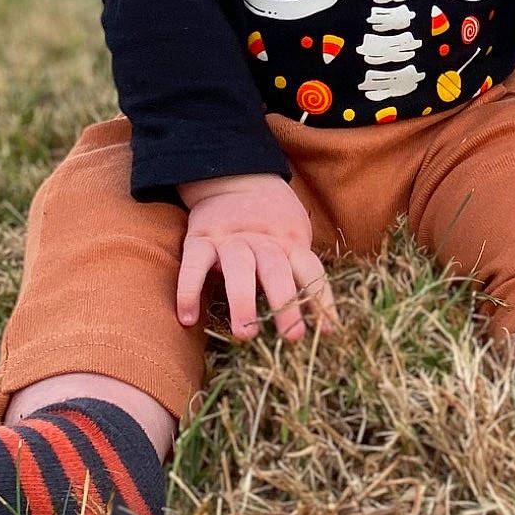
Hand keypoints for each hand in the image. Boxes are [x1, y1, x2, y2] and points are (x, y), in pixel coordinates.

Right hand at [175, 173, 338, 340]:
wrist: (236, 177)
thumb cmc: (272, 220)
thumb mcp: (294, 235)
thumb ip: (301, 269)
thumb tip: (323, 319)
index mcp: (290, 242)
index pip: (311, 271)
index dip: (321, 300)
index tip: (327, 332)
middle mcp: (263, 242)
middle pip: (277, 271)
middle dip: (285, 304)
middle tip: (290, 337)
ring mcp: (230, 240)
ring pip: (239, 268)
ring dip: (243, 300)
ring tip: (244, 334)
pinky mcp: (200, 239)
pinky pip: (193, 264)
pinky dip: (189, 290)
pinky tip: (187, 318)